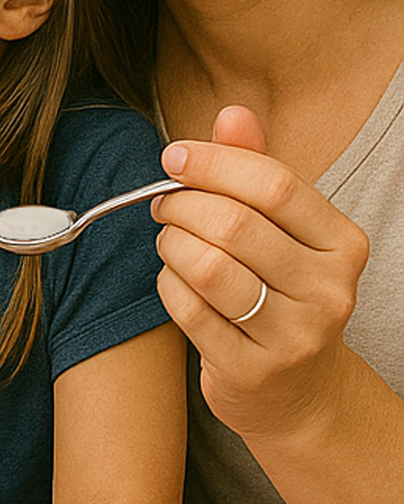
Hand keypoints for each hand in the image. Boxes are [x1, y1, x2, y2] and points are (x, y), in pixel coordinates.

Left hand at [154, 106, 367, 444]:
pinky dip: (168, 285)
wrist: (297, 391)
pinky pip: (187, 309)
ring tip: (170, 241)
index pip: (274, 184)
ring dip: (170, 245)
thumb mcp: (280, 229)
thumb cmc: (280, 291)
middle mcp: (329, 290)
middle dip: (181, 204)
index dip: (213, 162)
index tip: (173, 157)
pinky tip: (175, 280)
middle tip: (163, 203)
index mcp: (341, 243)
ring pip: (206, 266)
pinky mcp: (252, 369)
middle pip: (233, 224)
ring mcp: (294, 335)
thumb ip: (256, 169)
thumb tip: (233, 112)